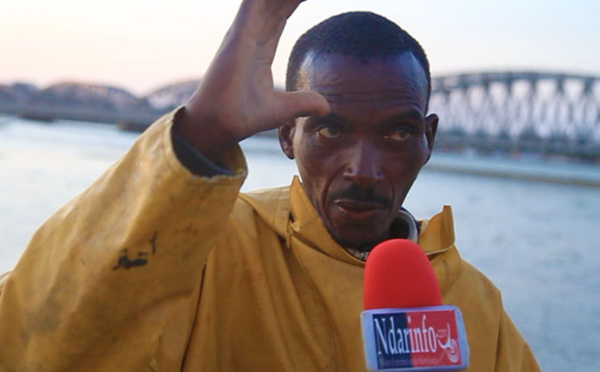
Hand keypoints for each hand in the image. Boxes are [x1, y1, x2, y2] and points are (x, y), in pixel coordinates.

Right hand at [176, 0, 329, 161]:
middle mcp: (250, 37)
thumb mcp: (283, 108)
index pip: (280, 17)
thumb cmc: (243, 116)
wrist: (221, 125)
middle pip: (275, 3)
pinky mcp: (239, 33)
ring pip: (267, 0)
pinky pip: (255, 2)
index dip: (293, 2)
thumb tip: (325, 106)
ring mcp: (244, 33)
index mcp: (259, 50)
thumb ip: (304, 102)